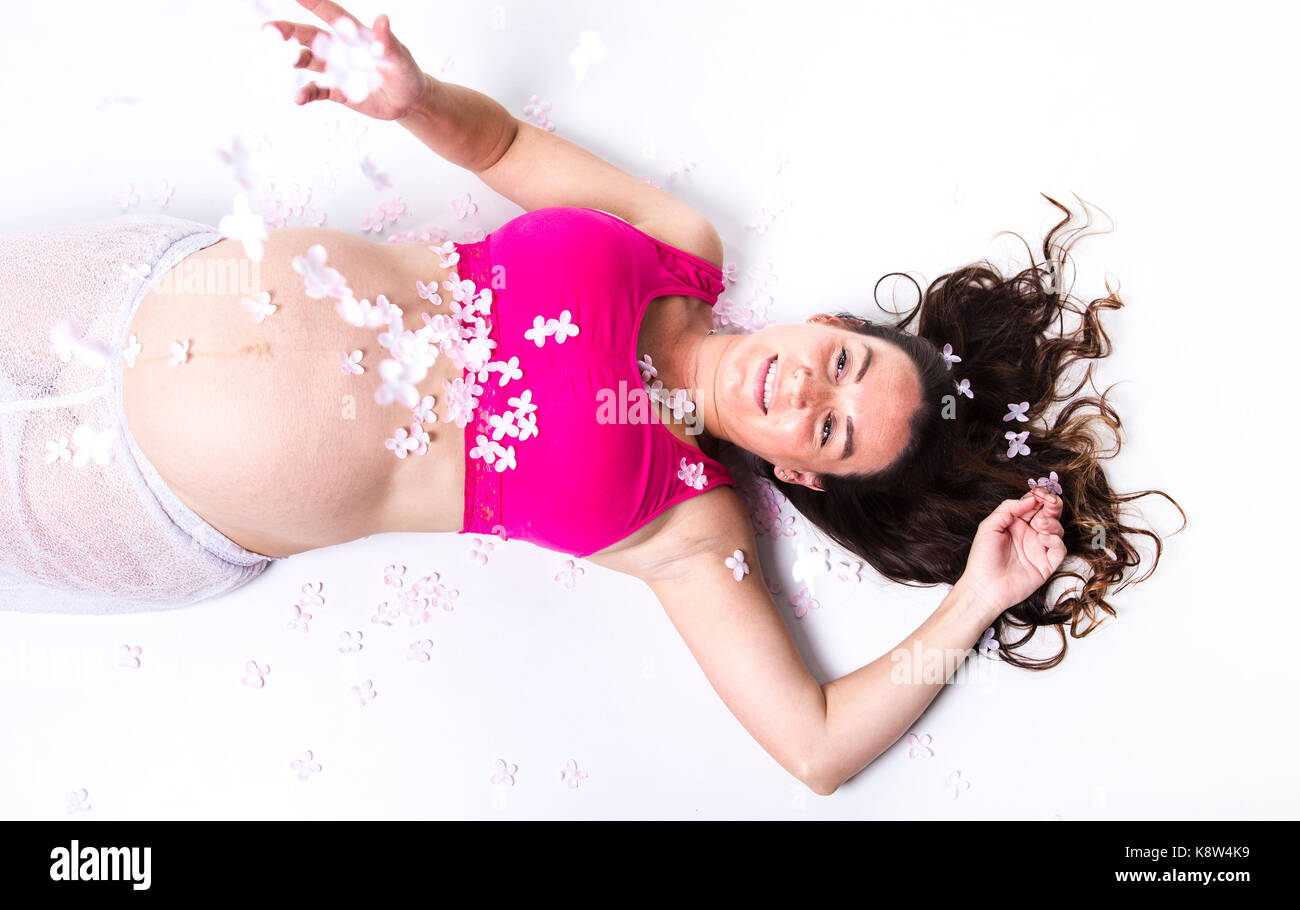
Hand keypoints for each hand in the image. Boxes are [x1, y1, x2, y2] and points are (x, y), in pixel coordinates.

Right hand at [264, 0, 426, 120]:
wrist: (408, 101)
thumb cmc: (405, 72)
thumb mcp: (400, 57)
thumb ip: (387, 41)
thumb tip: (382, 19)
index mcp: (353, 34)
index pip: (330, 14)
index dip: (313, 3)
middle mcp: (339, 49)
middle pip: (309, 36)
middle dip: (289, 31)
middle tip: (269, 29)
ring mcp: (335, 70)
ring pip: (307, 61)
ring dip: (293, 60)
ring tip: (283, 63)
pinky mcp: (336, 91)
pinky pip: (316, 90)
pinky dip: (305, 93)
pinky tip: (297, 97)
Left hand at [957, 487, 1066, 617]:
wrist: (984, 586)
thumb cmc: (983, 558)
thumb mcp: (989, 526)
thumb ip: (1008, 509)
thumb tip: (1029, 499)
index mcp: (1016, 523)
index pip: (1034, 504)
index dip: (1040, 496)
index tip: (1041, 492)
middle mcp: (1029, 534)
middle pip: (1050, 514)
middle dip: (1053, 504)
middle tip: (1050, 501)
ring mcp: (1039, 548)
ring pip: (1057, 528)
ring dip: (1051, 522)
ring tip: (1039, 524)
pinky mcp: (1046, 564)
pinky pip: (1059, 548)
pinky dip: (1054, 540)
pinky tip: (1042, 538)